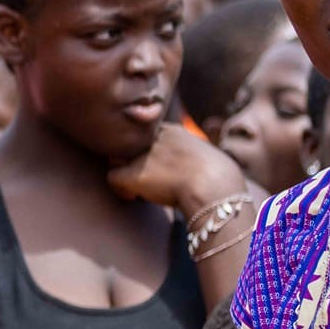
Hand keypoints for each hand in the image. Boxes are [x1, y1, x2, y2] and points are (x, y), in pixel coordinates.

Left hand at [107, 125, 246, 217]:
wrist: (213, 185)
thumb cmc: (218, 178)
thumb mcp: (206, 157)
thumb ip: (187, 156)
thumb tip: (185, 169)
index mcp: (172, 132)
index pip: (147, 137)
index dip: (148, 152)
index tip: (158, 168)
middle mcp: (152, 138)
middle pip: (130, 147)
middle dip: (134, 162)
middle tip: (149, 180)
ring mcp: (140, 155)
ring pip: (117, 160)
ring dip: (126, 174)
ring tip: (142, 189)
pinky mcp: (132, 172)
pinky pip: (112, 177)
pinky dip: (120, 190)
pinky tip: (134, 197)